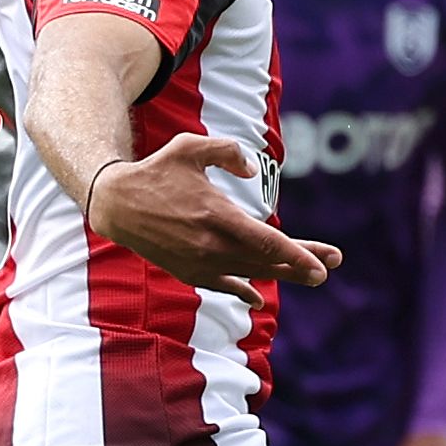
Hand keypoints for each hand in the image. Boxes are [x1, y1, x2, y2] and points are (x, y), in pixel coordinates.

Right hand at [89, 135, 339, 306]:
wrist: (116, 204)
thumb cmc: (156, 172)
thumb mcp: (190, 148)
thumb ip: (227, 152)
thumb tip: (252, 170)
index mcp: (217, 216)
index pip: (268, 242)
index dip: (299, 255)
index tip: (325, 264)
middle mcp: (211, 245)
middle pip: (267, 261)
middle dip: (302, 264)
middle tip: (330, 265)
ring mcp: (200, 263)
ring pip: (250, 274)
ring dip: (282, 276)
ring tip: (311, 276)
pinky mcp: (188, 272)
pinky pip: (222, 286)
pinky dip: (242, 291)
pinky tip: (257, 297)